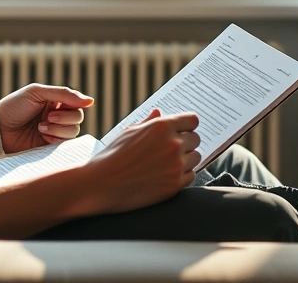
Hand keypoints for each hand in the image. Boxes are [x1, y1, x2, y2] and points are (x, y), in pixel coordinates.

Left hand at [0, 83, 93, 153]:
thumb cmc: (14, 107)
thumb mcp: (37, 92)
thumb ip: (63, 94)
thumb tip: (90, 101)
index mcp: (55, 101)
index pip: (76, 102)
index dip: (75, 104)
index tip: (63, 105)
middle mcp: (57, 115)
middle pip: (78, 117)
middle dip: (64, 117)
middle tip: (47, 117)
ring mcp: (55, 131)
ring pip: (74, 131)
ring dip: (58, 129)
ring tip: (40, 127)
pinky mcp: (50, 146)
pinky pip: (65, 143)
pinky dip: (55, 138)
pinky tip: (41, 135)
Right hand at [81, 109, 200, 214]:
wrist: (101, 184)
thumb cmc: (112, 156)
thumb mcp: (129, 132)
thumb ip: (149, 122)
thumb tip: (159, 112)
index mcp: (161, 126)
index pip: (192, 120)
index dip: (187, 125)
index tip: (182, 131)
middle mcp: (173, 144)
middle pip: (196, 139)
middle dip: (186, 142)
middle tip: (169, 150)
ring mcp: (176, 165)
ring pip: (196, 158)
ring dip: (185, 159)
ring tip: (166, 163)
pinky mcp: (175, 185)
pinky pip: (191, 175)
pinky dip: (182, 175)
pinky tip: (165, 175)